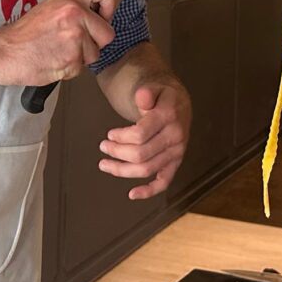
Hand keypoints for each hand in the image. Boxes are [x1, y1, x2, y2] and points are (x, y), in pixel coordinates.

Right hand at [0, 0, 115, 86]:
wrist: (4, 52)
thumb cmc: (26, 33)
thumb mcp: (52, 5)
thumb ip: (77, 5)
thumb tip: (101, 12)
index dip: (108, 5)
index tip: (100, 16)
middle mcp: (75, 13)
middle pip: (108, 32)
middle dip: (95, 41)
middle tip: (73, 41)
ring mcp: (75, 37)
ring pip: (95, 53)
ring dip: (81, 56)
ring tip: (59, 50)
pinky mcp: (72, 60)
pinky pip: (82, 68)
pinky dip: (70, 67)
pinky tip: (54, 59)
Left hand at [98, 81, 191, 198]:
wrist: (179, 103)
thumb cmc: (162, 96)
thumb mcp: (155, 87)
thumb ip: (146, 92)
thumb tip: (141, 97)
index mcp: (169, 117)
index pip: (140, 134)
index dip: (121, 137)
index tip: (110, 135)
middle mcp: (176, 136)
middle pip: (141, 154)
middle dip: (117, 153)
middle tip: (103, 147)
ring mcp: (177, 152)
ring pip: (147, 169)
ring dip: (123, 170)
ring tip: (105, 165)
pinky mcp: (176, 162)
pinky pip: (164, 181)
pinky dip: (149, 191)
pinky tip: (133, 194)